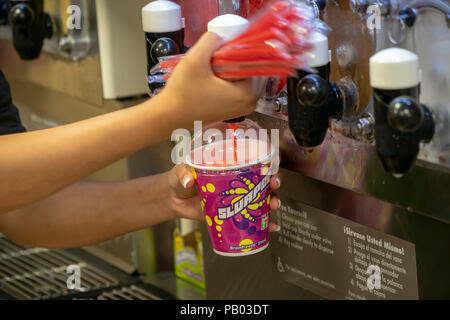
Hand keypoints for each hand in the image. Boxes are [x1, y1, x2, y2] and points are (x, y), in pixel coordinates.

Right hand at [161, 32, 265, 124]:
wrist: (169, 117)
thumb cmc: (182, 94)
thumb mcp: (194, 60)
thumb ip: (211, 41)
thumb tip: (221, 36)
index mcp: (248, 93)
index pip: (258, 62)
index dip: (242, 50)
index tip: (224, 49)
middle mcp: (250, 103)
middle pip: (254, 70)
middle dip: (238, 59)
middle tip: (216, 58)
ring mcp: (243, 108)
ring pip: (246, 77)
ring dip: (233, 68)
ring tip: (212, 68)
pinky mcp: (234, 109)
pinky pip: (239, 87)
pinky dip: (230, 78)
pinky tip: (213, 77)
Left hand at [167, 164, 281, 231]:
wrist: (173, 200)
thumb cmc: (179, 179)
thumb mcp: (181, 171)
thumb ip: (184, 173)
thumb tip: (189, 181)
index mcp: (227, 166)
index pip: (250, 161)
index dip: (264, 162)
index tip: (271, 166)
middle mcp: (236, 181)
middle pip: (261, 179)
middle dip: (273, 182)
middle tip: (275, 185)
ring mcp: (236, 198)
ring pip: (261, 199)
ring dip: (272, 202)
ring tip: (274, 206)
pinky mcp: (232, 214)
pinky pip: (251, 218)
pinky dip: (263, 223)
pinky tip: (271, 227)